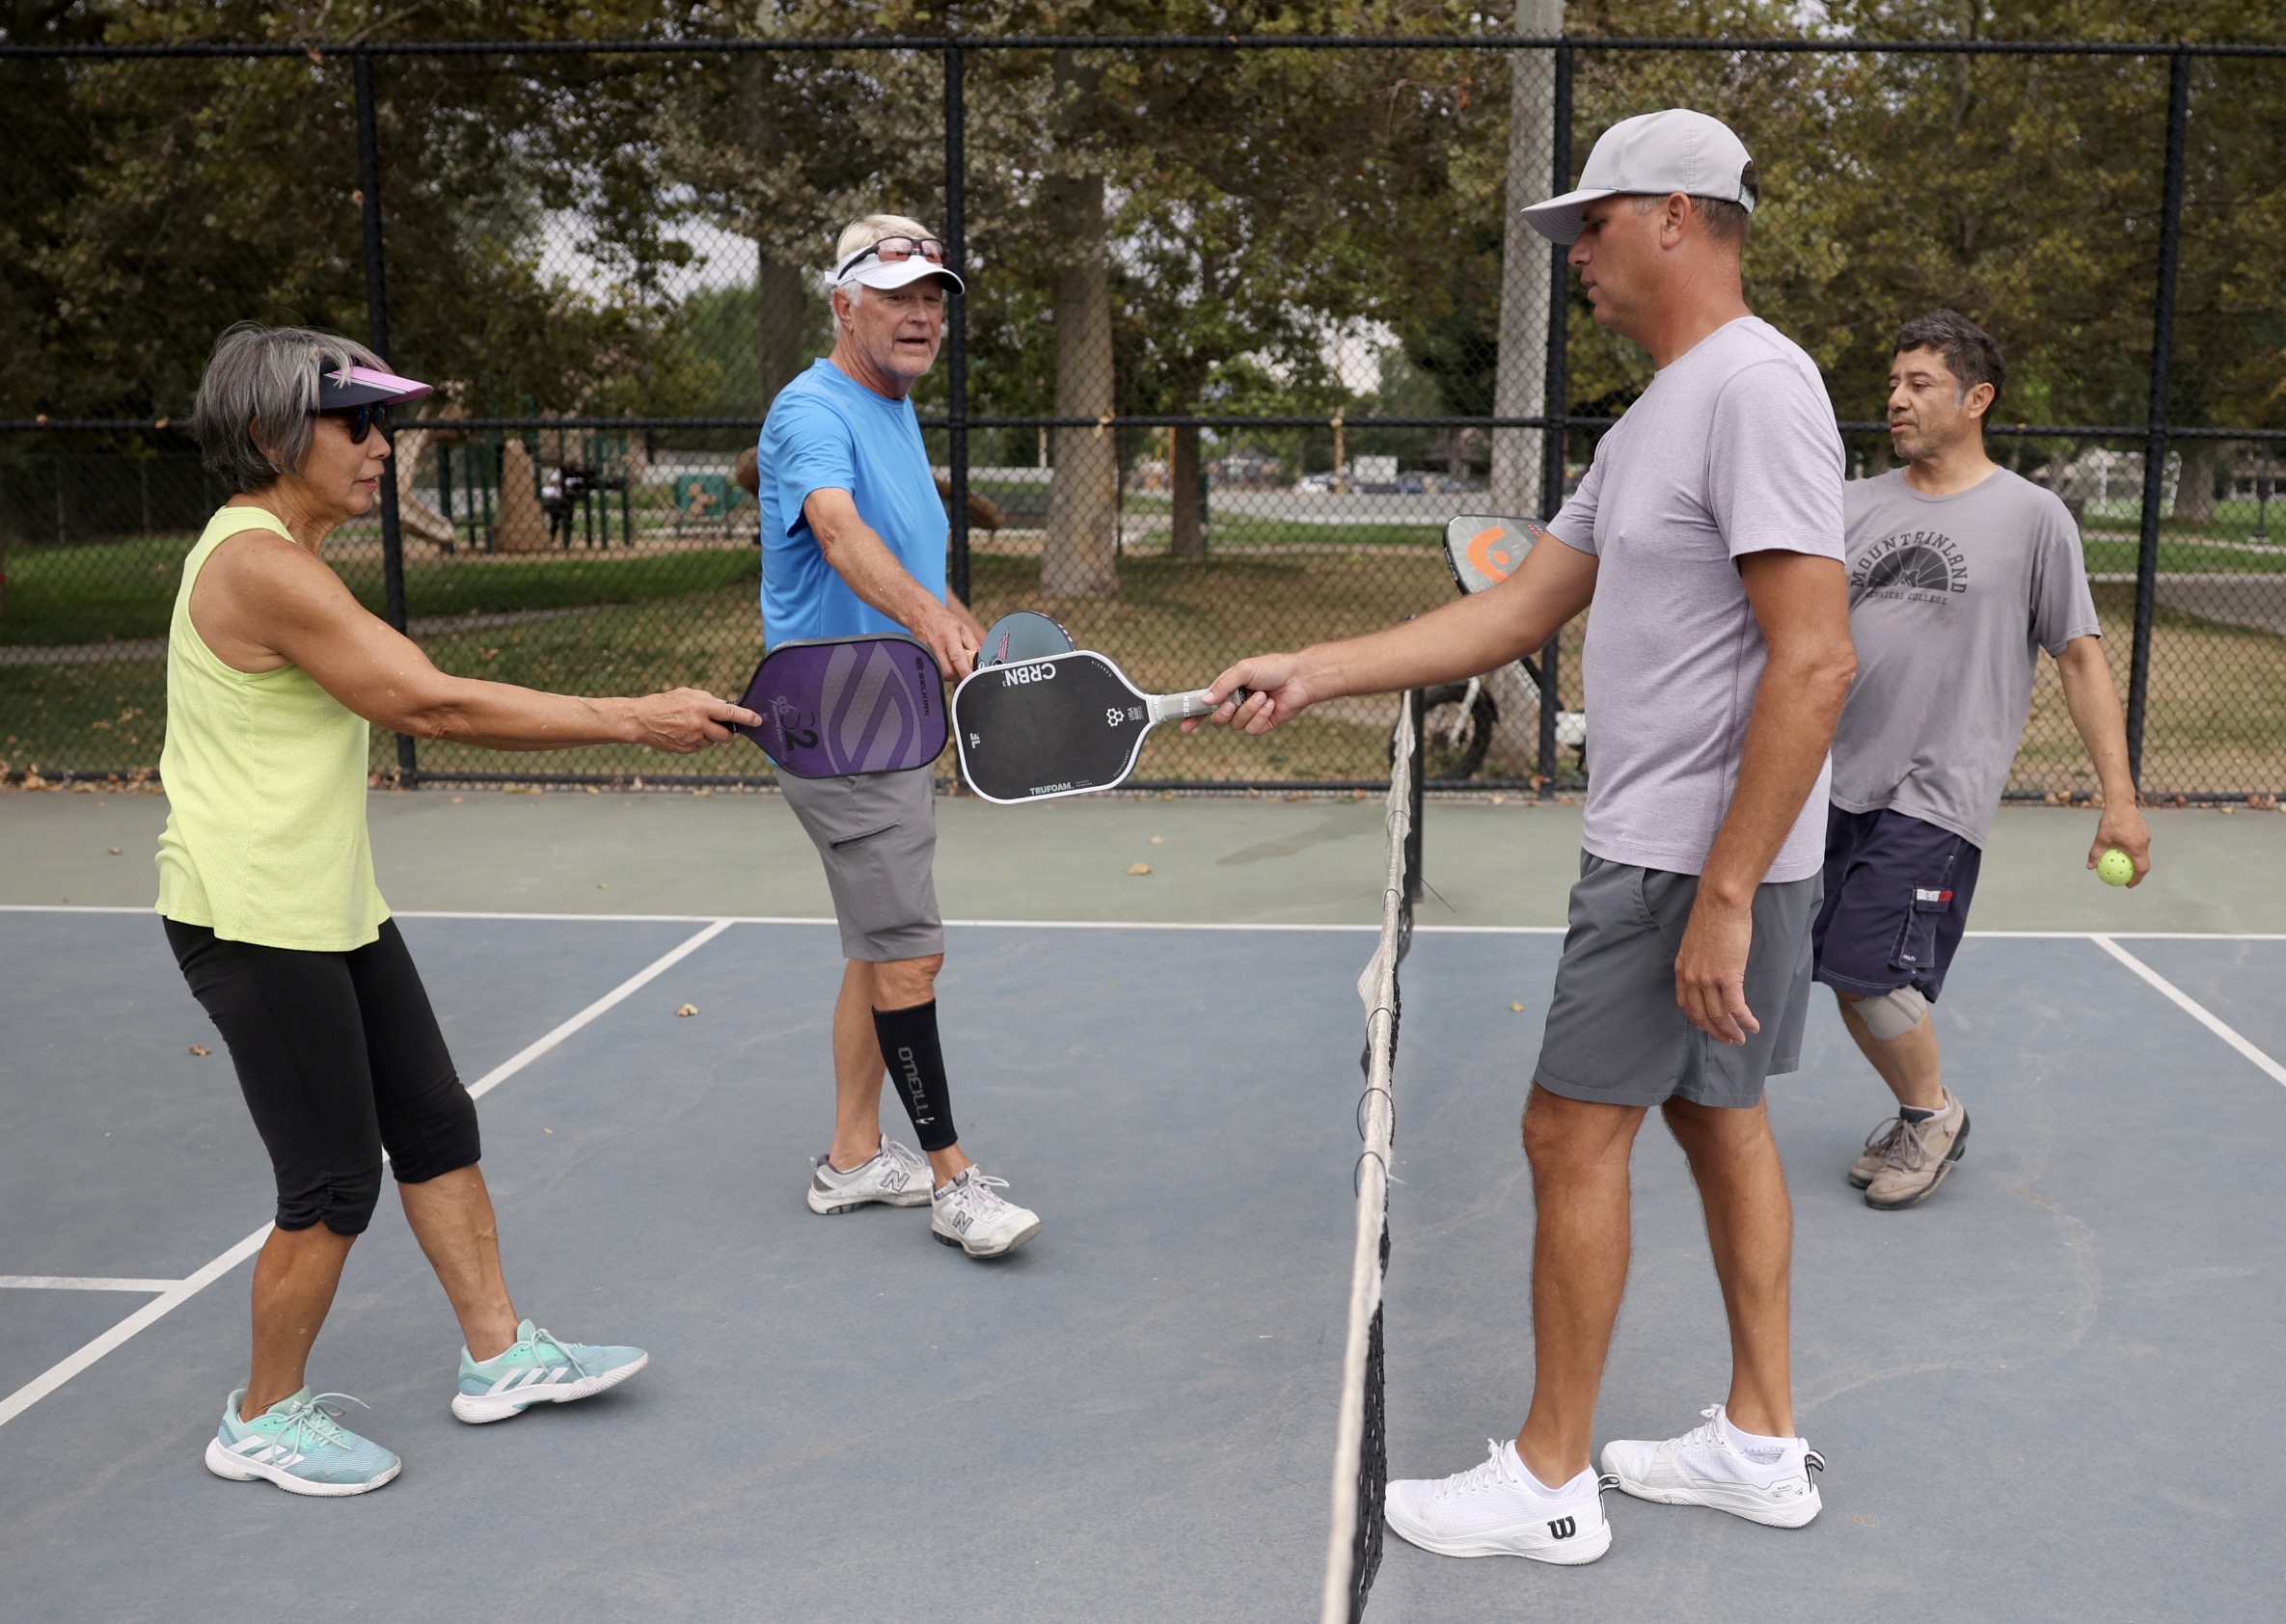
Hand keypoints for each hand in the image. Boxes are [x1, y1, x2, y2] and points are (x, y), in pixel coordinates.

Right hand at [626, 688, 760, 753]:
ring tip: (692, 726)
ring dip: (710, 736)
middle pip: (726, 736)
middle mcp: (699, 725)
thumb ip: (707, 699)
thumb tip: (724, 706)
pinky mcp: (686, 750)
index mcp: (700, 707)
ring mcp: (692, 739)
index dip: (746, 717)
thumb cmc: (664, 703)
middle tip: (724, 729)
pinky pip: (700, 747)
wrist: (641, 720)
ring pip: (713, 742)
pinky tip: (684, 733)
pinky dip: (698, 742)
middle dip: (729, 734)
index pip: (730, 713)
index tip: (757, 720)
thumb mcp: (686, 693)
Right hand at [912, 599, 980, 681]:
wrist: (924, 616)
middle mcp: (936, 646)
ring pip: (942, 675)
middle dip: (961, 675)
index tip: (975, 677)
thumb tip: (982, 662)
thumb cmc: (945, 622)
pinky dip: (945, 673)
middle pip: (949, 672)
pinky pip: (936, 673)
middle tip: (967, 670)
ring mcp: (927, 654)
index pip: (957, 658)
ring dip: (953, 675)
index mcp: (949, 637)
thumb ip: (974, 647)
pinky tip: (948, 665)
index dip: (966, 671)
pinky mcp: (923, 659)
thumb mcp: (964, 630)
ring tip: (957, 665)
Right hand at [1183, 652, 1313, 734]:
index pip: (1206, 705)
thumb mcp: (1244, 670)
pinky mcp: (1263, 725)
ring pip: (1236, 725)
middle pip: (1217, 719)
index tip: (1185, 725)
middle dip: (1223, 714)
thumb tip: (1204, 700)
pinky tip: (1271, 704)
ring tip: (1263, 696)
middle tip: (1231, 705)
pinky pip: (1252, 729)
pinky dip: (1261, 716)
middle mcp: (1236, 704)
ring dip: (1249, 710)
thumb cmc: (1273, 668)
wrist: (1300, 678)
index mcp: (1228, 689)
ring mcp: (1249, 715)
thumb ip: (1223, 685)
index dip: (1194, 715)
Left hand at [1674, 891, 1758, 1045]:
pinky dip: (1744, 1020)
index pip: (1686, 1005)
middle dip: (1715, 1032)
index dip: (1699, 1021)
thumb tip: (1711, 972)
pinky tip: (1753, 1026)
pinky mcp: (1727, 975)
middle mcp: (1691, 977)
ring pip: (1718, 1015)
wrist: (1720, 903)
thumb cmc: (1713, 917)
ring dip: (1731, 1030)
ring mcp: (1707, 978)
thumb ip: (1700, 961)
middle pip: (1701, 1015)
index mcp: (1682, 969)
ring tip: (1741, 1038)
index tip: (1710, 1028)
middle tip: (1728, 1041)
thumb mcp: (1697, 943)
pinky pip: (1735, 1007)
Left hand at [2089, 799, 2152, 885]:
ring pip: (2143, 854)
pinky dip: (2134, 852)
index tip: (2128, 885)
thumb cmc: (2111, 820)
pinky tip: (2123, 851)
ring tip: (2124, 866)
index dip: (2136, 879)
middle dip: (2137, 873)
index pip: (2141, 869)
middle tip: (2127, 879)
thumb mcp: (2100, 838)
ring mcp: (2145, 837)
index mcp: (2137, 848)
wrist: (2121, 802)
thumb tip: (2090, 867)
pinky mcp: (2143, 831)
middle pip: (2144, 863)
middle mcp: (2144, 843)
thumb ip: (2096, 854)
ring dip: (2136, 862)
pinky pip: (2140, 845)